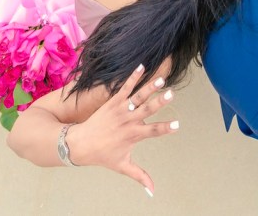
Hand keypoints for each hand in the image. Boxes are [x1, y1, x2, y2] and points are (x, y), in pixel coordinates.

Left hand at [64, 65, 177, 195]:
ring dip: (149, 87)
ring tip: (161, 79)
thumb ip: (140, 176)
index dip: (165, 129)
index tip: (177, 125)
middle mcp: (128, 121)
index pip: (153, 131)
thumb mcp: (122, 166)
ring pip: (138, 96)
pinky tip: (142, 66)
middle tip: (171, 94)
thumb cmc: (103, 155)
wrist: (80, 143)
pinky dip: (132, 77)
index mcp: (133, 136)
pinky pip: (124, 87)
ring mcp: (121, 110)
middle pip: (146, 110)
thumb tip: (153, 192)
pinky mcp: (113, 101)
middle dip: (159, 102)